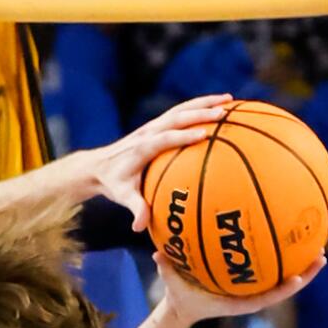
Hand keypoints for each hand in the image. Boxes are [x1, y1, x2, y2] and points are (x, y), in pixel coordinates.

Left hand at [75, 97, 230, 230]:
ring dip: (204, 103)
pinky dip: (200, 105)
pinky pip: (180, 111)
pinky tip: (219, 104)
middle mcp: (148, 132)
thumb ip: (134, 209)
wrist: (98, 166)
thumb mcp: (122, 197)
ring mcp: (153, 125)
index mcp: (141, 148)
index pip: (163, 139)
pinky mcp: (157, 124)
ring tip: (230, 100)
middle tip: (224, 113)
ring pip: (181, 109)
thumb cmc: (114, 183)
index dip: (183, 136)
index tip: (204, 135)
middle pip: (176, 118)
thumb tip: (140, 227)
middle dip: (200, 113)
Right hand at [155, 253, 325, 327]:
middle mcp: (251, 296)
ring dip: (303, 264)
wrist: (183, 308)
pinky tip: (292, 235)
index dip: (283, 289)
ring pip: (284, 277)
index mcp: (238, 301)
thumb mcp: (170, 281)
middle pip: (285, 286)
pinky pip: (272, 266)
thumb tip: (157, 253)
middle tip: (321, 256)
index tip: (297, 278)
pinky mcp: (252, 282)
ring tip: (320, 247)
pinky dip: (283, 254)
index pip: (266, 297)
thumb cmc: (180, 294)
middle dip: (305, 272)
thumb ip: (167, 267)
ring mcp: (254, 289)